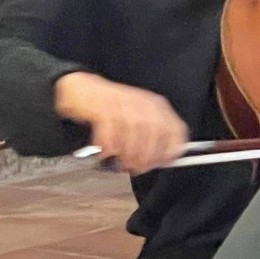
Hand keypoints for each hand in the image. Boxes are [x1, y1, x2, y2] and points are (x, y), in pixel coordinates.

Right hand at [54, 72, 188, 173]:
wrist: (84, 90)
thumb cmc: (114, 110)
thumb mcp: (138, 119)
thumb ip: (154, 137)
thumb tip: (166, 159)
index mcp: (156, 106)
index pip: (175, 130)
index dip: (171, 150)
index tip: (163, 163)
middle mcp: (143, 103)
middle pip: (155, 135)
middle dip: (147, 158)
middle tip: (137, 168)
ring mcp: (122, 104)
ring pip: (133, 137)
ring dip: (127, 157)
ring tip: (121, 164)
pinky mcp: (102, 108)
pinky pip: (110, 136)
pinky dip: (108, 149)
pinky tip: (105, 152)